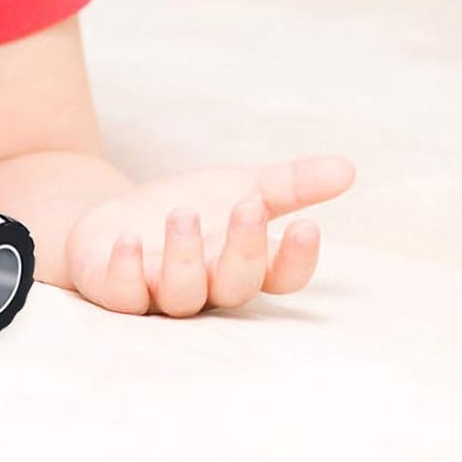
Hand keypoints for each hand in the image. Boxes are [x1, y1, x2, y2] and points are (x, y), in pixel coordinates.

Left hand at [63, 155, 355, 315]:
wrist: (113, 221)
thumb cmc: (188, 210)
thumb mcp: (238, 188)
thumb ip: (290, 184)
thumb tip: (349, 167)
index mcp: (241, 265)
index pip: (281, 277)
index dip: (296, 259)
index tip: (308, 227)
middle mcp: (207, 286)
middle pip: (235, 285)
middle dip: (244, 250)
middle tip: (248, 208)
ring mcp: (159, 292)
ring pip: (182, 292)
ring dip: (185, 256)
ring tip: (183, 214)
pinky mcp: (114, 289)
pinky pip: (122, 294)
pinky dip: (126, 271)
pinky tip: (129, 240)